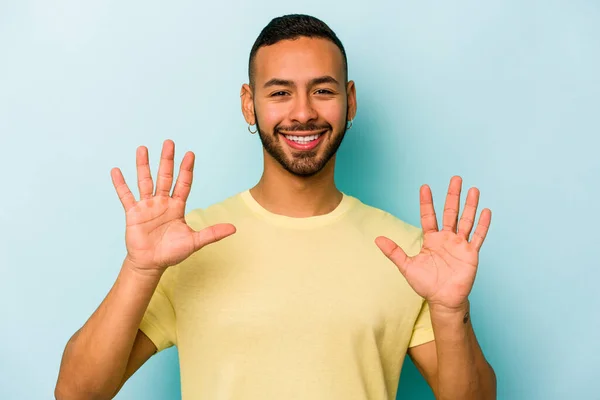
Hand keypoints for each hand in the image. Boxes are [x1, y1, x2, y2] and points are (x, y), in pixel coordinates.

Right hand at [111, 139, 235, 274]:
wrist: (151, 264)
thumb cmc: (172, 252)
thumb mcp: (194, 242)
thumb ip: (212, 233)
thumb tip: (233, 228)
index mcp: (177, 206)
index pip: (183, 184)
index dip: (186, 169)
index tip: (190, 154)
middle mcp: (162, 202)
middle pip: (165, 177)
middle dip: (167, 160)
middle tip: (169, 142)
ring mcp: (147, 206)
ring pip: (145, 181)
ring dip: (143, 165)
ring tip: (142, 148)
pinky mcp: (133, 213)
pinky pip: (126, 196)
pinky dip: (120, 184)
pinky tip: (116, 171)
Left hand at [375, 176, 490, 311]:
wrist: (443, 300)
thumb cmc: (426, 284)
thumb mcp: (407, 267)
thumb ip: (394, 252)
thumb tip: (377, 239)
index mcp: (432, 239)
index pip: (429, 216)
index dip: (427, 202)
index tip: (425, 187)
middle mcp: (447, 238)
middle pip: (450, 212)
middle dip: (453, 196)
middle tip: (455, 178)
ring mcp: (460, 245)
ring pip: (466, 221)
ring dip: (470, 205)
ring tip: (474, 189)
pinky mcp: (471, 254)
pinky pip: (478, 237)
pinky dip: (483, 225)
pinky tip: (486, 211)